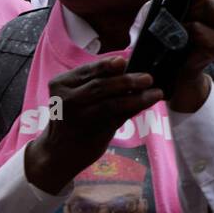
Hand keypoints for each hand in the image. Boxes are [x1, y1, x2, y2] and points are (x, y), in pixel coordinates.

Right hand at [24, 57, 161, 193]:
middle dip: (127, 80)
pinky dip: (134, 109)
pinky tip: (146, 104)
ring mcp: (80, 117)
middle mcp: (67, 99)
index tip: (124, 60)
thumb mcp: (74, 96)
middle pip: (101, 85)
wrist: (58, 152)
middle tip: (147, 78)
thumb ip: (95, 82)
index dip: (108, 64)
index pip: (88, 70)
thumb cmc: (71, 118)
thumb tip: (127, 66)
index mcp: (61, 84)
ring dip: (137, 97)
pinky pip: (118, 118)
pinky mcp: (93, 132)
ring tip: (155, 93)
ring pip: (112, 103)